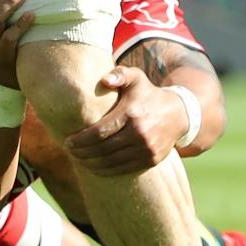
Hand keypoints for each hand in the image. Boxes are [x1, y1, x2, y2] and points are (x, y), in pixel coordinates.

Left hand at [63, 66, 185, 174]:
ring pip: (111, 163)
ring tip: (79, 160)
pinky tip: (94, 167)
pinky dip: (106, 171)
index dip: (80, 140)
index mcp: (131, 113)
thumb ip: (119, 74)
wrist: (178, 114)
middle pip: (102, 149)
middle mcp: (140, 133)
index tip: (68, 141)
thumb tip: (105, 80)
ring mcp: (146, 149)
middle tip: (70, 151)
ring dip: (91, 164)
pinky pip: (123, 170)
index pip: (99, 132)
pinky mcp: (151, 160)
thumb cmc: (147, 94)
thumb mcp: (136, 78)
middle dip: (82, 153)